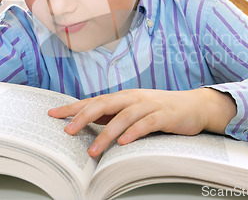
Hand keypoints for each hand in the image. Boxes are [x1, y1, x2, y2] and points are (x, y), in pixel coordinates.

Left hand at [48, 88, 236, 156]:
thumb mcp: (135, 110)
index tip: (52, 114)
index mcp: (125, 97)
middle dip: (84, 117)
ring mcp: (150, 105)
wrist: (195, 106)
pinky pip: (147, 123)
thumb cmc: (161, 109)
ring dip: (106, 133)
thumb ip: (115, 115)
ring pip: (123, 117)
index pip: (94, 101)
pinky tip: (123, 143)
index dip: (73, 107)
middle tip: (67, 131)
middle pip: (105, 104)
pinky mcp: (165, 115)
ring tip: (92, 150)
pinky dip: (134, 132)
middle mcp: (134, 98)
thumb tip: (88, 123)